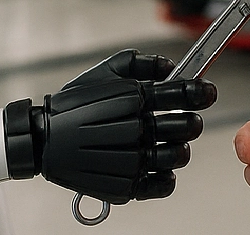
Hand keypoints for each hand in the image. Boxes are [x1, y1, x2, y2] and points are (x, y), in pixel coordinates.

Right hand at [3, 49, 215, 203]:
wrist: (43, 141)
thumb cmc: (73, 106)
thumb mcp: (104, 71)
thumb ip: (141, 63)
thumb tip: (170, 66)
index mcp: (131, 99)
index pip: (182, 94)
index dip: (200, 92)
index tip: (206, 92)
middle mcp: (132, 129)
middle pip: (186, 127)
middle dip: (191, 122)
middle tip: (186, 121)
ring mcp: (129, 160)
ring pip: (178, 156)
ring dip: (180, 149)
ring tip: (170, 144)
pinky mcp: (124, 184)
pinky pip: (163, 185)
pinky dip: (166, 176)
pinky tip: (156, 165)